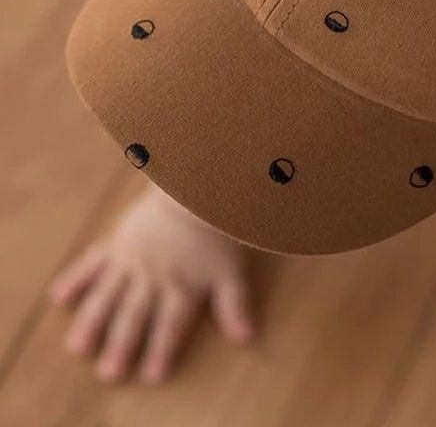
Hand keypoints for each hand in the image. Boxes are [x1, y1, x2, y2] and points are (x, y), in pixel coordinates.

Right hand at [49, 184, 254, 383]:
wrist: (196, 189)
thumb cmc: (216, 231)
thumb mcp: (232, 270)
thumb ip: (235, 304)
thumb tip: (246, 338)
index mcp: (181, 287)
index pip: (170, 326)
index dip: (162, 351)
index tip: (151, 376)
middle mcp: (152, 278)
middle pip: (134, 316)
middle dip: (122, 346)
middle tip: (109, 373)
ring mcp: (130, 259)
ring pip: (107, 296)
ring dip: (92, 322)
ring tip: (78, 346)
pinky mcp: (117, 241)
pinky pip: (92, 262)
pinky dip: (76, 279)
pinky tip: (58, 298)